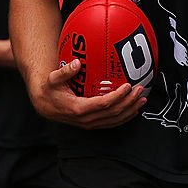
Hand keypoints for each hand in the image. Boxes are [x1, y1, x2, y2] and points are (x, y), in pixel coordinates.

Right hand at [28, 59, 145, 129]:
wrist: (45, 105)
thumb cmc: (50, 90)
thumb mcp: (53, 79)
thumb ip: (64, 72)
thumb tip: (76, 63)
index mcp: (78, 108)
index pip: (103, 104)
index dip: (117, 96)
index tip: (127, 86)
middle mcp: (86, 119)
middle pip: (113, 113)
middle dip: (129, 102)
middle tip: (140, 90)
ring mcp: (90, 124)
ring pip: (115, 120)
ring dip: (130, 110)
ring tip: (142, 99)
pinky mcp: (93, 124)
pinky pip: (112, 123)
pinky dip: (125, 117)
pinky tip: (133, 109)